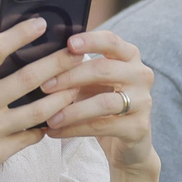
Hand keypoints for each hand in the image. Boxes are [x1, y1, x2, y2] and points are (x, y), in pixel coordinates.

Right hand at [0, 17, 103, 181]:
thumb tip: (2, 58)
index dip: (20, 34)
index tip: (41, 24)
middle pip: (29, 78)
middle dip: (59, 63)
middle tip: (79, 54)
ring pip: (41, 111)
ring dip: (63, 97)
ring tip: (77, 87)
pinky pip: (31, 136)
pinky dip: (45, 126)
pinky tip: (54, 119)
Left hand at [38, 30, 156, 172]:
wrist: (125, 142)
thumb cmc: (100, 101)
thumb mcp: (89, 81)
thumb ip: (74, 66)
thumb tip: (38, 56)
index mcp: (128, 56)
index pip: (111, 41)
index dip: (90, 40)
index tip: (68, 43)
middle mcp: (140, 74)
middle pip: (103, 69)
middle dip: (69, 77)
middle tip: (43, 86)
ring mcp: (143, 101)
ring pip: (104, 102)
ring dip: (72, 110)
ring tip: (48, 117)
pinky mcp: (139, 127)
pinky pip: (102, 126)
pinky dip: (75, 129)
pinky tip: (54, 131)